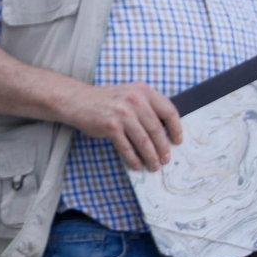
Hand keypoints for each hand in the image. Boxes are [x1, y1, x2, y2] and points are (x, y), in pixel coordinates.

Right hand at [66, 83, 181, 171]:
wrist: (79, 100)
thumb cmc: (108, 101)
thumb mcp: (130, 95)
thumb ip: (147, 107)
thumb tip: (165, 133)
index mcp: (144, 91)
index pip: (169, 111)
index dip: (176, 128)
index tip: (178, 141)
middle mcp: (135, 100)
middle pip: (157, 129)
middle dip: (163, 148)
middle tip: (166, 159)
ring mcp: (122, 113)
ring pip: (143, 141)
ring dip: (150, 157)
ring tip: (154, 166)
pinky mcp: (110, 126)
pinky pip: (127, 147)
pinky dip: (133, 159)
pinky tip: (137, 165)